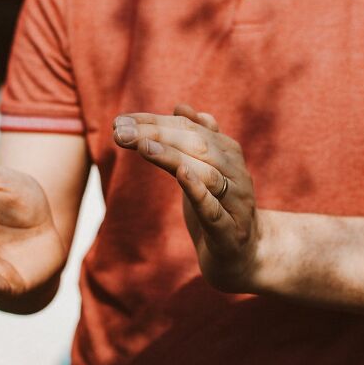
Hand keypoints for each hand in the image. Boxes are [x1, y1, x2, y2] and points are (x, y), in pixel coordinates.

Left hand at [112, 105, 262, 292]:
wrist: (244, 257)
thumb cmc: (219, 209)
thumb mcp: (206, 171)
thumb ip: (197, 139)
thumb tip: (181, 107)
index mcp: (227, 153)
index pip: (188, 127)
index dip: (154, 121)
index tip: (119, 120)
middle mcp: (235, 172)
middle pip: (197, 144)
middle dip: (157, 134)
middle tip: (120, 131)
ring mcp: (236, 203)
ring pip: (207, 173)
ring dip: (173, 156)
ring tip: (143, 146)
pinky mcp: (230, 232)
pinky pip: (214, 209)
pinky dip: (199, 191)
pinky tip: (182, 175)